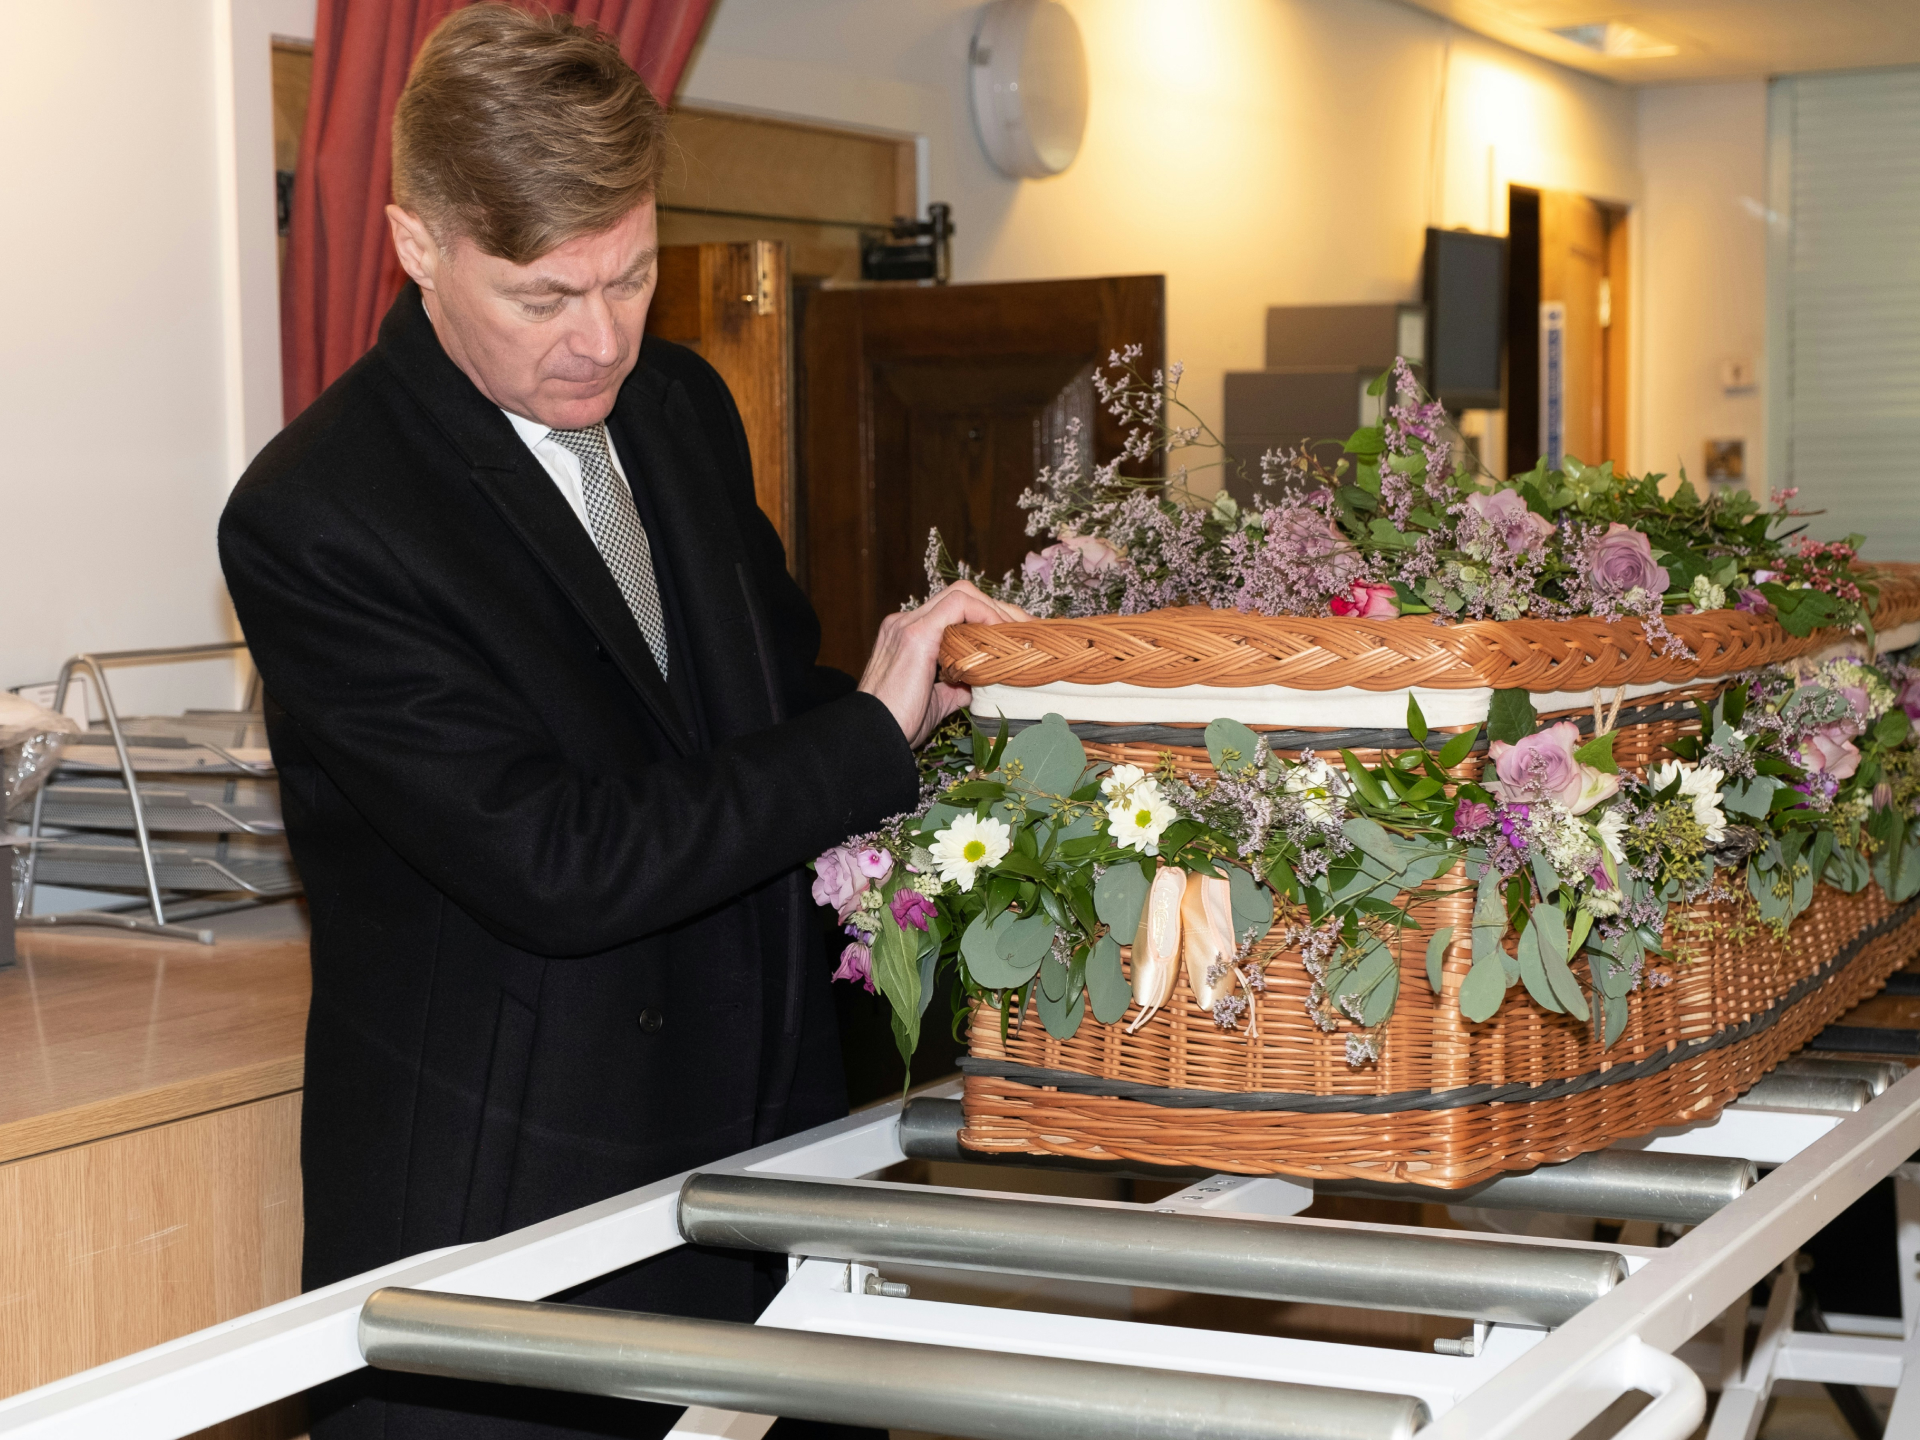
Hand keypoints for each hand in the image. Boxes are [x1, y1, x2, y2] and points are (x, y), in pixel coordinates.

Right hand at [858, 580, 1028, 746]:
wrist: (871, 737)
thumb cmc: (898, 725)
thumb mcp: (934, 702)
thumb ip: (955, 687)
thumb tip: (980, 686)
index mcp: (908, 636)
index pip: (955, 610)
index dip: (987, 619)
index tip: (1014, 639)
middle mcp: (905, 622)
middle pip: (962, 595)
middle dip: (998, 610)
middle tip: (1026, 633)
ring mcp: (908, 624)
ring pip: (962, 593)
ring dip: (995, 610)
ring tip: (1016, 634)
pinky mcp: (916, 635)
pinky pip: (958, 606)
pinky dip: (984, 614)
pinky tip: (1000, 636)